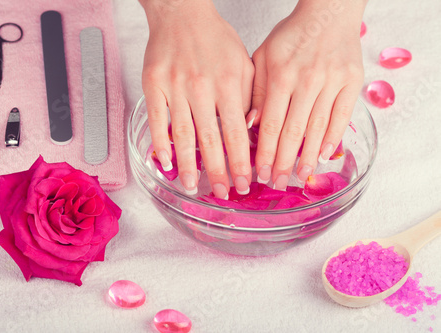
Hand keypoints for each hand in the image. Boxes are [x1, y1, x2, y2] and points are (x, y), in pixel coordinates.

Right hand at [140, 0, 253, 197]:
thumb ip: (251, 97)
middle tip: (224, 194)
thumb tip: (253, 132)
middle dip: (219, 172)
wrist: (181, 14)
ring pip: (182, 135)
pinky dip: (160, 144)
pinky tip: (165, 163)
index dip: (241, 162)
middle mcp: (202, 87)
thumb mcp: (245, 63)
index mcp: (229, 83)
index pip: (237, 132)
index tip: (245, 183)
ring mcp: (175, 87)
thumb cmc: (215, 39)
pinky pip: (156, 120)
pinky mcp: (153, 85)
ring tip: (194, 187)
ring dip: (189, 165)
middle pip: (211, 140)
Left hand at [249, 0, 365, 189]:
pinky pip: (342, 116)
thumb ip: (256, 91)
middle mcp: (307, 80)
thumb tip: (250, 125)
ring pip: (318, 128)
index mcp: (281, 75)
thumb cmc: (291, 36)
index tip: (261, 173)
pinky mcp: (352, 82)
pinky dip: (333, 138)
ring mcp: (332, 81)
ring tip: (301, 178)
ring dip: (308, 157)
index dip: (266, 152)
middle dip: (284, 162)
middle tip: (278, 184)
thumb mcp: (263, 57)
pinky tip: (324, 155)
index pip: (272, 124)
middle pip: (294, 131)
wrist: (328, 13)